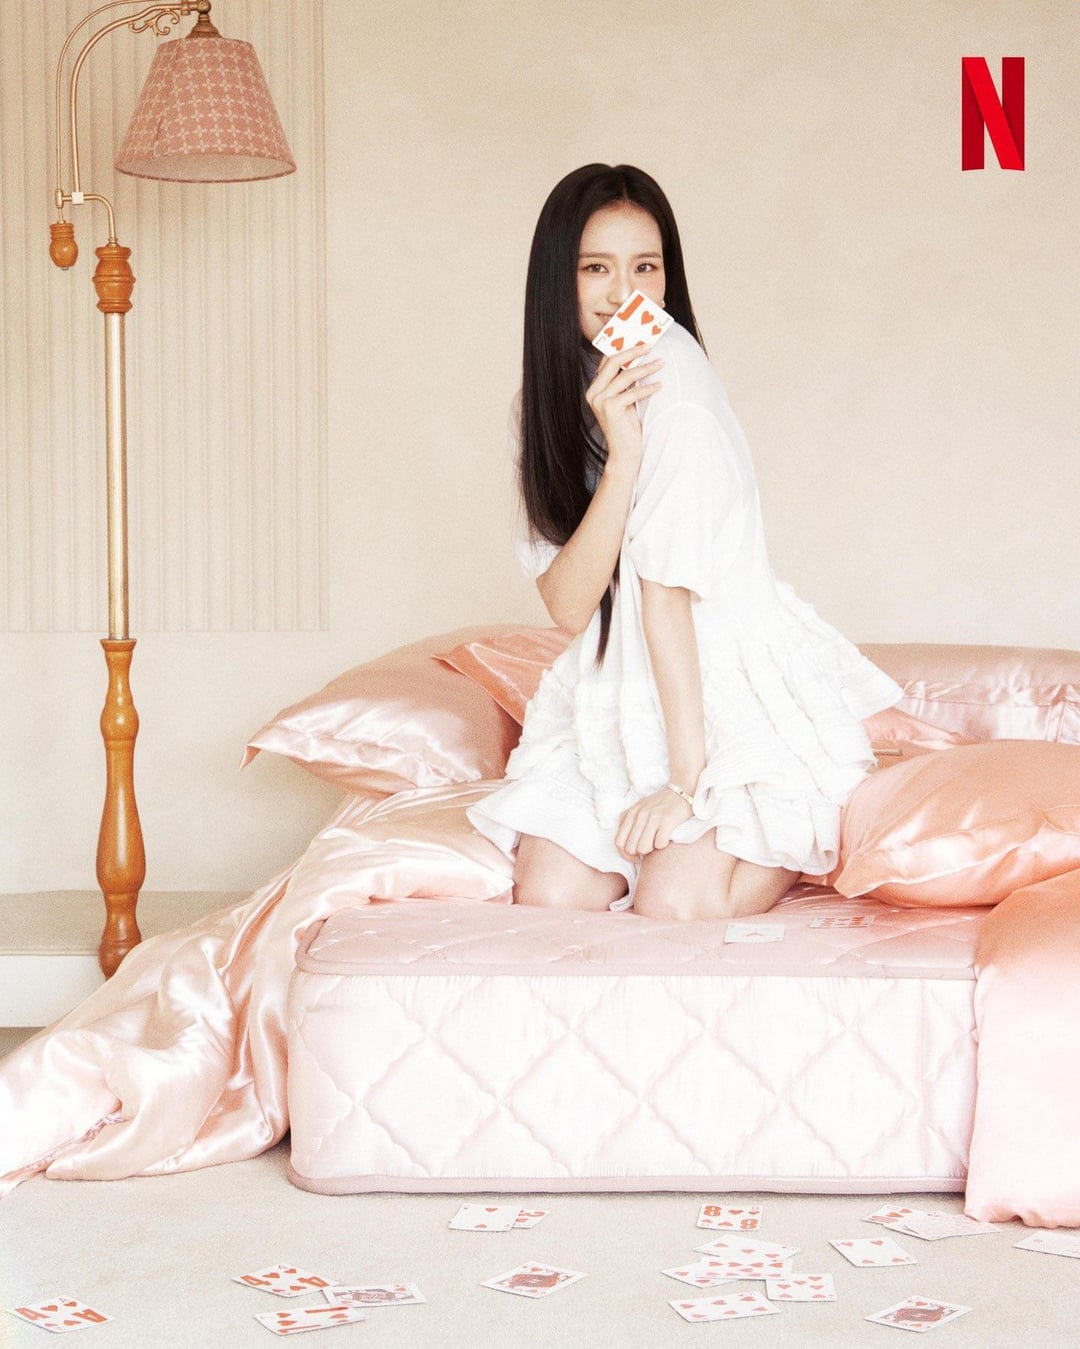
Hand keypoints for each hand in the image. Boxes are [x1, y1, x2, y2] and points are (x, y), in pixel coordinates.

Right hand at [585, 348, 663, 474]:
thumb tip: (639, 358)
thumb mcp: (625, 399)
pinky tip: (660, 384)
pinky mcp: (610, 410)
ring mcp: (600, 401)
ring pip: (625, 376)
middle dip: (633, 351)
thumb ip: (625, 382)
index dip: (623, 348)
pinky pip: (633, 392)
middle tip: (651, 345)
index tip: (640, 341)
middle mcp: (593, 393)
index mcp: (594, 388)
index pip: (606, 360)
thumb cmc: (627, 426)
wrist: (624, 452)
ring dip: (646, 367)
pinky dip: (648, 388)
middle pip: (613, 362)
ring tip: (661, 363)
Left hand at [614, 788, 692, 861]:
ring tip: (657, 842)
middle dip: (639, 853)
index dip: (626, 855)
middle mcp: (640, 814)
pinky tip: (666, 838)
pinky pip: (659, 844)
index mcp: (631, 813)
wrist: (683, 792)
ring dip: (651, 850)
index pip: (619, 842)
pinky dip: (663, 845)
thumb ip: (630, 823)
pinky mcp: (667, 820)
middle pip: (631, 848)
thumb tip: (625, 846)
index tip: (635, 857)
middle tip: (649, 849)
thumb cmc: (661, 805)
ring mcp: (653, 817)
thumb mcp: (640, 809)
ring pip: (643, 848)